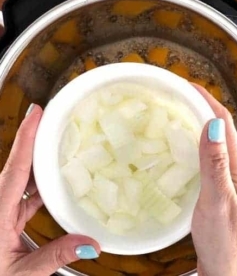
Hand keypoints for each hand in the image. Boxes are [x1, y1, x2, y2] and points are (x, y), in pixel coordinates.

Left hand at [0, 105, 99, 275]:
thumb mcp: (21, 274)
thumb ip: (55, 256)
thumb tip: (90, 243)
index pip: (14, 168)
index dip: (25, 138)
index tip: (36, 113)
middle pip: (18, 166)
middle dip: (34, 141)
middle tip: (52, 121)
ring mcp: (1, 209)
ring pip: (21, 177)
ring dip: (39, 161)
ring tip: (57, 145)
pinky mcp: (6, 216)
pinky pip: (24, 193)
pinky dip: (39, 185)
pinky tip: (53, 182)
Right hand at [191, 85, 236, 275]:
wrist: (229, 272)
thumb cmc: (227, 242)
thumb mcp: (219, 201)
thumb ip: (215, 165)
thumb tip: (212, 126)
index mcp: (236, 167)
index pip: (223, 122)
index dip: (207, 100)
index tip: (187, 85)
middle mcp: (230, 168)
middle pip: (216, 128)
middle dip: (198, 107)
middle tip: (174, 97)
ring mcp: (221, 178)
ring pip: (207, 142)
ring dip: (193, 124)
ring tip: (172, 115)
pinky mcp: (210, 189)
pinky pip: (200, 159)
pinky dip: (188, 145)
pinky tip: (173, 149)